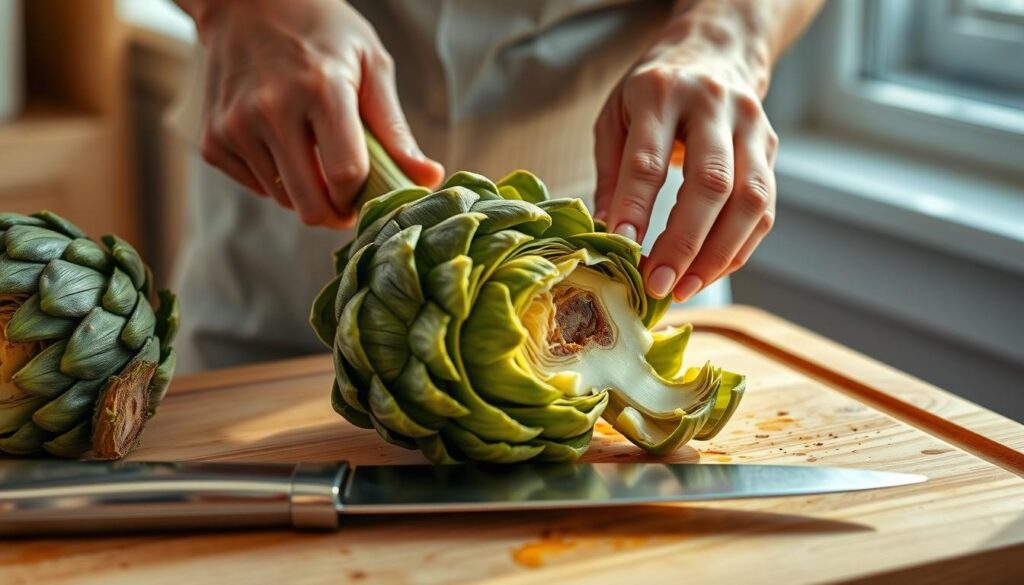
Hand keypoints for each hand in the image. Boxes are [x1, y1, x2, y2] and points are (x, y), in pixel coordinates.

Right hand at [187, 0, 443, 226]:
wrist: (247, 4)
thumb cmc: (323, 33)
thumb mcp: (371, 65)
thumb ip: (396, 128)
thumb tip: (430, 178)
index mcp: (320, 89)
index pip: (346, 174)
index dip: (362, 195)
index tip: (369, 192)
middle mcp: (271, 109)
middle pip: (311, 203)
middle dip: (336, 212)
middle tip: (347, 196)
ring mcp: (235, 126)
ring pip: (282, 200)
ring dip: (305, 192)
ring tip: (313, 154)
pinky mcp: (212, 140)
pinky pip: (254, 187)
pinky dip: (274, 179)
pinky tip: (282, 145)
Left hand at [594, 15, 777, 299]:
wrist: (711, 53)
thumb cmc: (651, 94)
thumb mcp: (615, 118)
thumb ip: (612, 173)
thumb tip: (609, 233)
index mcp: (662, 93)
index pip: (650, 159)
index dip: (636, 207)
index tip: (622, 247)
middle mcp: (714, 105)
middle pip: (711, 183)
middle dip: (684, 242)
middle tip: (658, 282)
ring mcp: (750, 126)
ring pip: (749, 200)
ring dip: (718, 254)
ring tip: (684, 287)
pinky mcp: (770, 148)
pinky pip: (764, 210)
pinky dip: (737, 249)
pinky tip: (708, 273)